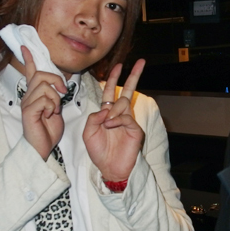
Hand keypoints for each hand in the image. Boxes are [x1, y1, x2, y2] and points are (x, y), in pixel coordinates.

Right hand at [20, 46, 67, 159]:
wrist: (42, 148)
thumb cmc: (48, 130)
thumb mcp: (55, 109)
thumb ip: (56, 96)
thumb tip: (60, 86)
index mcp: (35, 95)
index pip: (30, 72)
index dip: (28, 58)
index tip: (25, 46)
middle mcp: (28, 96)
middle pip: (41, 74)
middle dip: (56, 80)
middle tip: (63, 93)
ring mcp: (27, 103)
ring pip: (44, 86)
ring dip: (55, 98)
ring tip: (54, 110)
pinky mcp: (28, 111)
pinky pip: (44, 99)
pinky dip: (52, 106)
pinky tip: (49, 115)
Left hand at [83, 59, 145, 181]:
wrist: (109, 168)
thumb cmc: (99, 152)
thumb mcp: (88, 133)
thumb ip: (94, 117)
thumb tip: (106, 108)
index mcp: (108, 113)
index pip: (111, 91)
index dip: (114, 78)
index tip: (119, 65)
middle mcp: (120, 114)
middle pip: (127, 90)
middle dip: (134, 75)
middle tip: (141, 62)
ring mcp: (129, 121)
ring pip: (123, 103)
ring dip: (112, 110)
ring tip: (107, 124)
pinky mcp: (135, 129)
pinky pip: (126, 117)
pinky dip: (117, 120)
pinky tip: (111, 126)